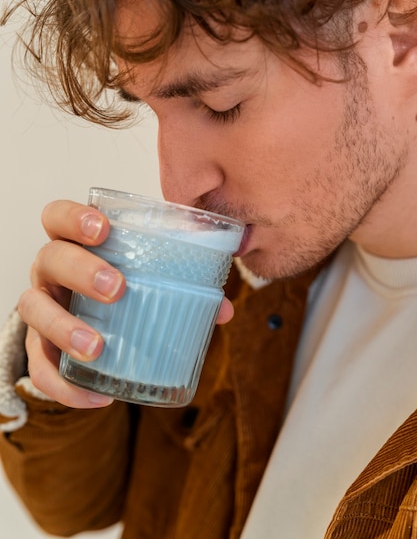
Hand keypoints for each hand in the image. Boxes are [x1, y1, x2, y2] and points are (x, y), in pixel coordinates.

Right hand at [17, 200, 234, 408]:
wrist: (90, 327)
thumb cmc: (122, 290)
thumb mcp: (147, 280)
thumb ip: (184, 286)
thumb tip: (224, 310)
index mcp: (76, 245)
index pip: (58, 217)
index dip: (74, 217)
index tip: (103, 228)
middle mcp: (51, 273)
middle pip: (49, 258)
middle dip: (80, 270)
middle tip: (116, 287)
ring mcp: (42, 308)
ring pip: (33, 309)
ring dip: (64, 327)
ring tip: (97, 348)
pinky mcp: (40, 349)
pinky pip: (40, 368)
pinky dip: (64, 385)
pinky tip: (98, 397)